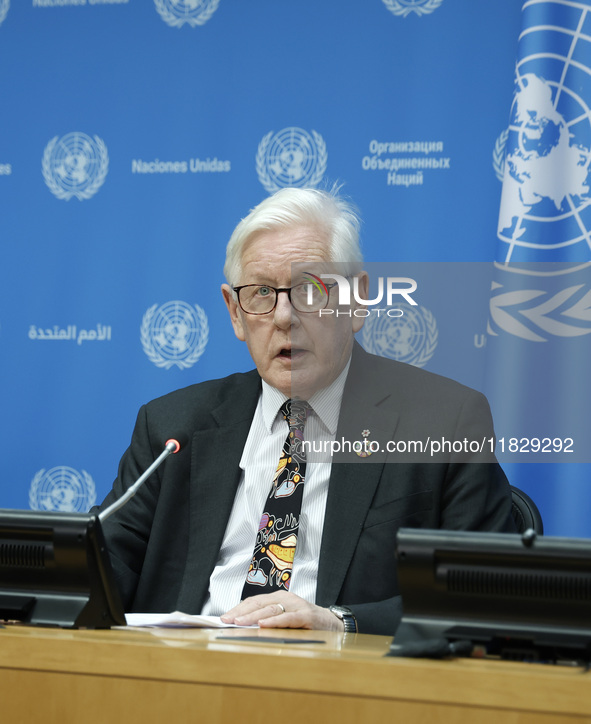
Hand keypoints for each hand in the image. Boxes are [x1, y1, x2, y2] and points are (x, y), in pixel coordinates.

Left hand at [220, 591, 343, 630]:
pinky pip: (288, 618)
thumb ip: (269, 619)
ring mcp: (296, 606)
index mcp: (279, 597)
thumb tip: (243, 626)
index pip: (254, 601)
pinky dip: (274, 621)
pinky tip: (263, 624)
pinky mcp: (306, 616)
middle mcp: (286, 598)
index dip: (238, 608)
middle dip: (241, 612)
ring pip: (271, 609)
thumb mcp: (285, 617)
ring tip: (239, 622)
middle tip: (227, 620)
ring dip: (253, 616)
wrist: (332, 623)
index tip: (224, 617)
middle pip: (259, 603)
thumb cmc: (305, 622)